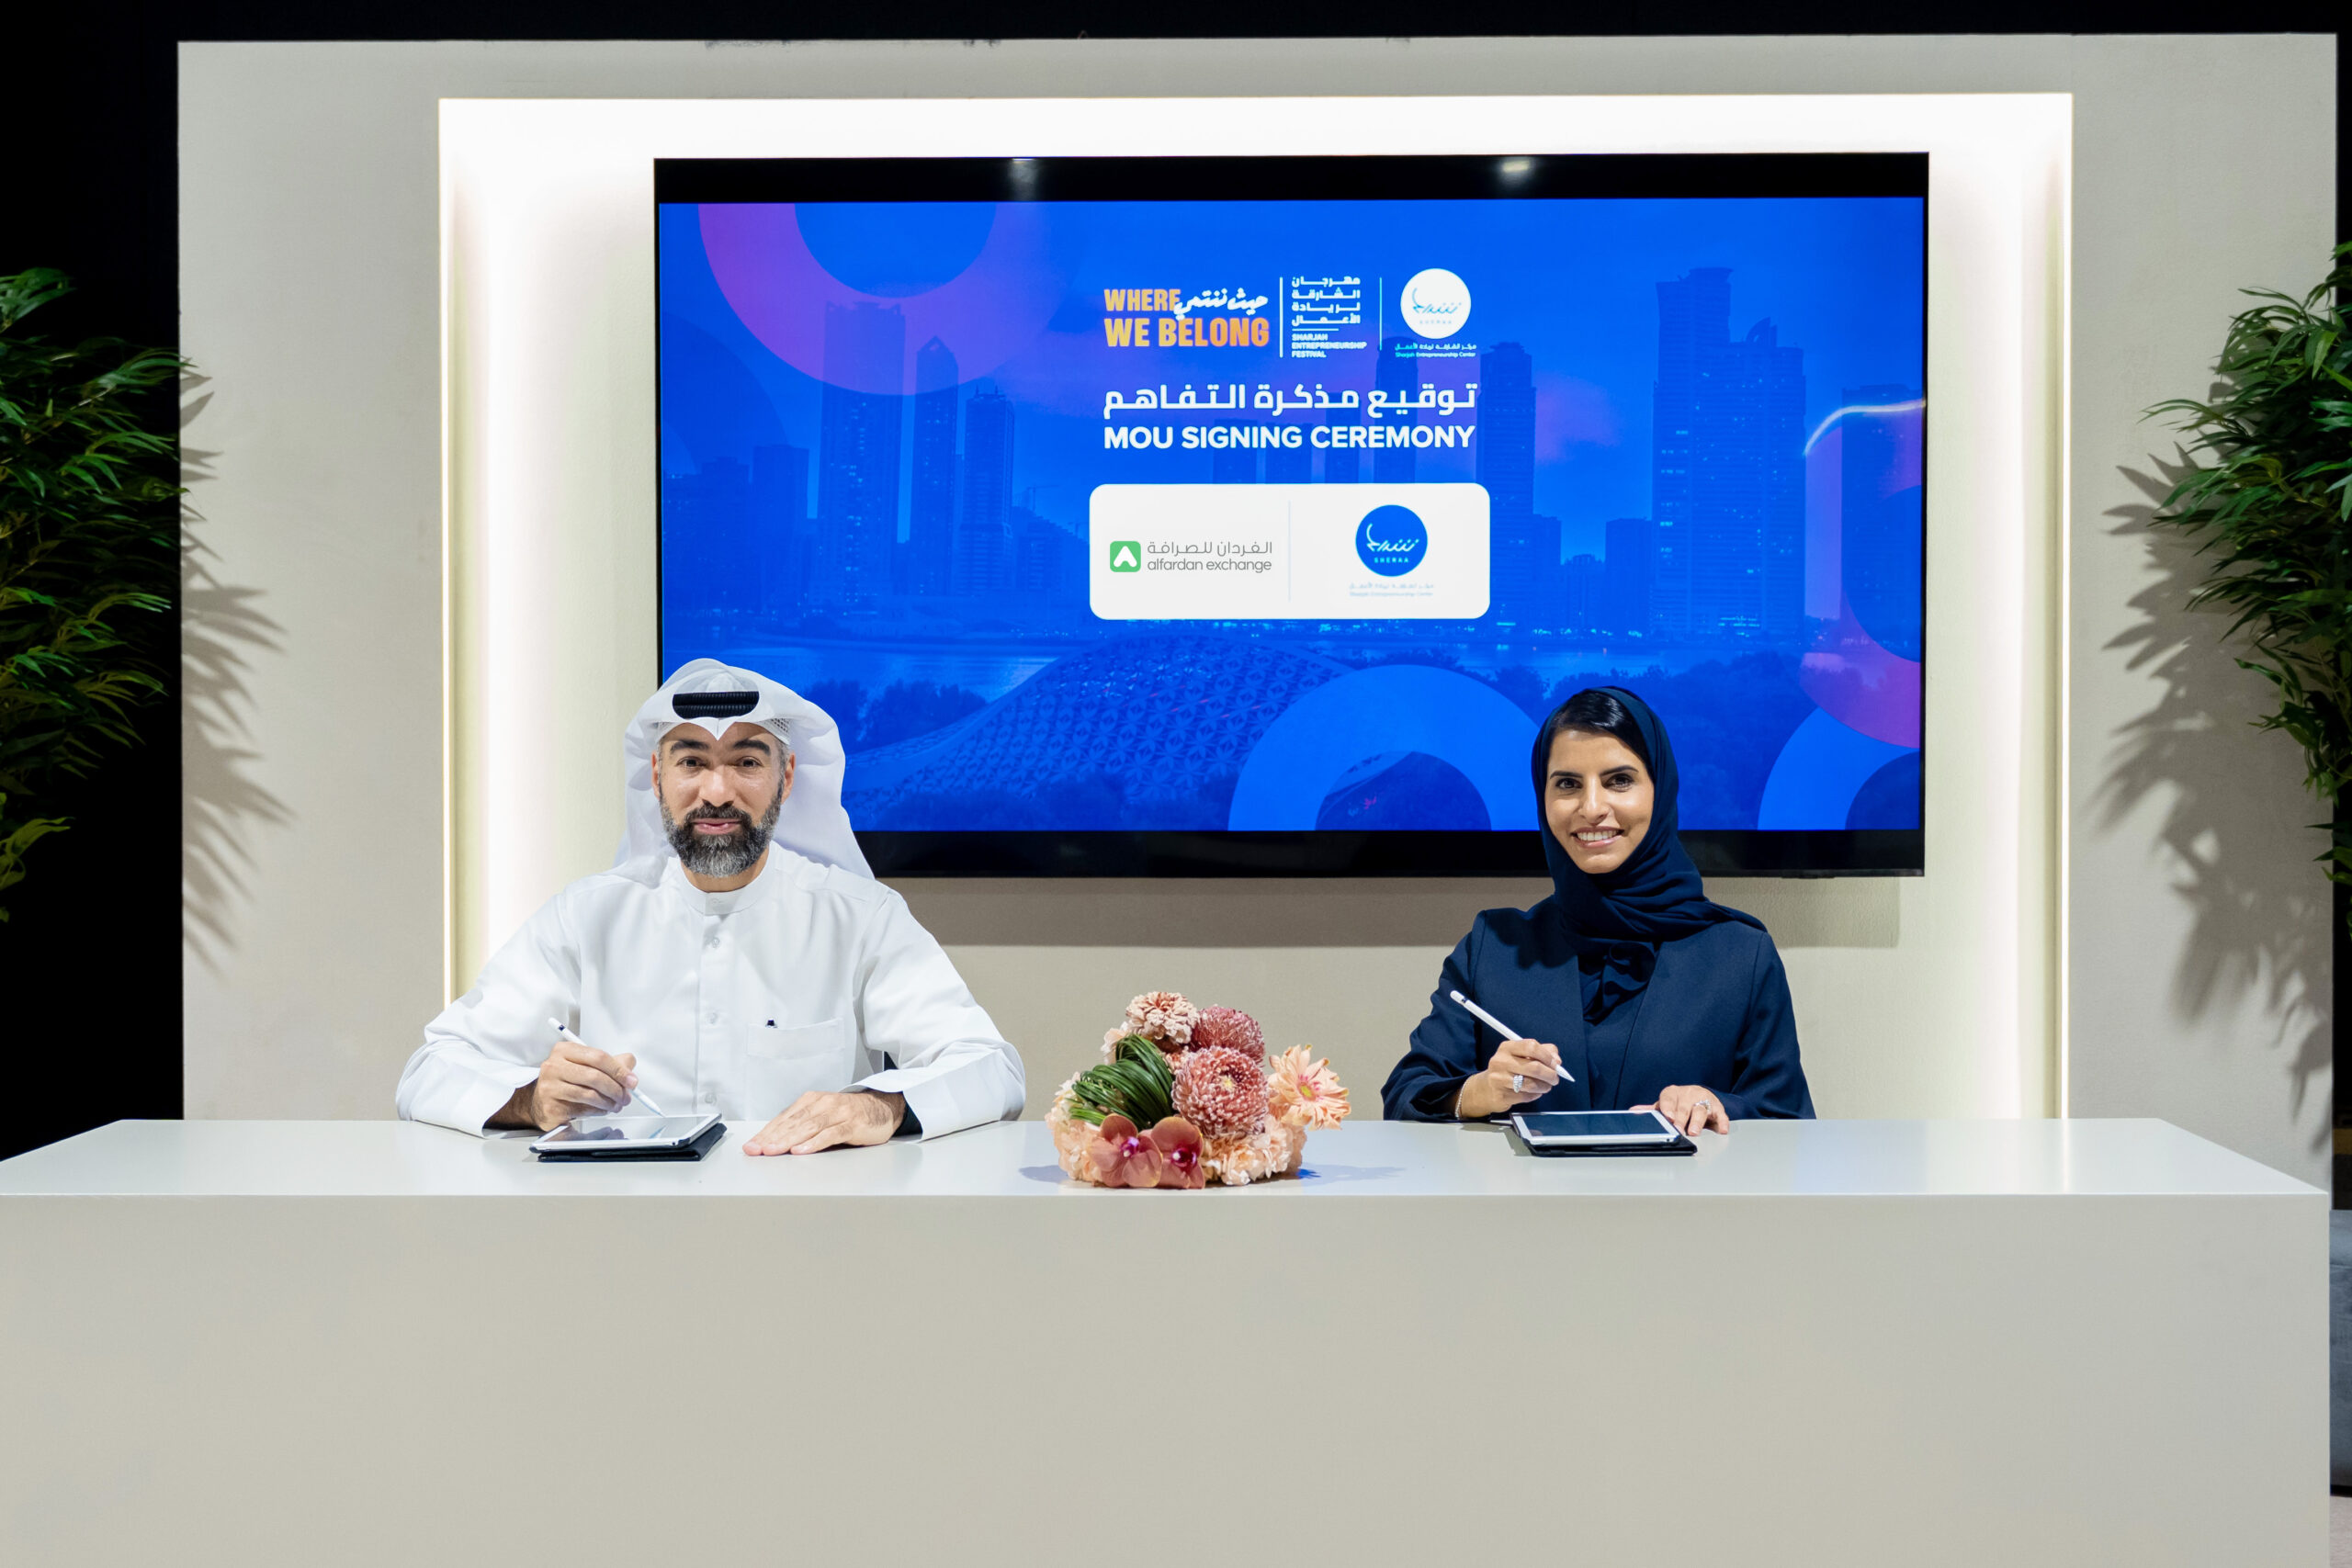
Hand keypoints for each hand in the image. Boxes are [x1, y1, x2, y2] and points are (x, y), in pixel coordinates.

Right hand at [514, 1038, 638, 1130]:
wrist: (540, 1101)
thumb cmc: (566, 1081)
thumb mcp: (587, 1065)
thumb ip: (611, 1062)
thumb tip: (630, 1064)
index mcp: (565, 1050)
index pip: (598, 1057)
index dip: (619, 1070)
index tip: (631, 1081)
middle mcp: (554, 1066)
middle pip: (594, 1076)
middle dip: (616, 1089)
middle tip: (626, 1097)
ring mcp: (549, 1086)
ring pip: (589, 1094)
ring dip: (608, 1102)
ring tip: (615, 1105)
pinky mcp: (550, 1106)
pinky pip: (582, 1109)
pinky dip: (597, 1111)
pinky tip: (601, 1110)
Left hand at [744, 1090, 905, 1155]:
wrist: (883, 1107)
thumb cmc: (850, 1114)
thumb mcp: (823, 1116)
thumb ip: (801, 1126)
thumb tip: (773, 1142)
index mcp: (812, 1101)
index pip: (784, 1118)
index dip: (766, 1133)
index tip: (751, 1146)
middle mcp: (823, 1104)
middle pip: (793, 1122)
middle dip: (772, 1137)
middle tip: (757, 1150)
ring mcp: (838, 1113)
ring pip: (809, 1127)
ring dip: (789, 1140)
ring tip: (774, 1151)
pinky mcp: (852, 1124)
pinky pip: (831, 1134)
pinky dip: (815, 1143)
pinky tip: (803, 1150)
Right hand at [1454, 1037, 1568, 1119]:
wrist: (1488, 1088)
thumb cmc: (1511, 1068)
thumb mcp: (1524, 1055)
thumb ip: (1544, 1052)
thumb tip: (1557, 1061)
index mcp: (1507, 1047)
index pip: (1531, 1047)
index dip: (1547, 1056)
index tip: (1555, 1064)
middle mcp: (1501, 1061)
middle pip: (1534, 1067)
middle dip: (1550, 1075)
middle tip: (1555, 1079)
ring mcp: (1499, 1079)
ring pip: (1531, 1084)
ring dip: (1544, 1087)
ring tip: (1546, 1087)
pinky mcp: (1501, 1095)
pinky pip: (1526, 1096)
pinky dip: (1535, 1095)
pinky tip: (1534, 1092)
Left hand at [1634, 1084, 1729, 1136]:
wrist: (1700, 1096)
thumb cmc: (1679, 1103)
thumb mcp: (1665, 1105)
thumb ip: (1653, 1110)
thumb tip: (1633, 1111)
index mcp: (1673, 1093)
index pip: (1668, 1098)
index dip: (1668, 1107)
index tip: (1668, 1117)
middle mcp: (1688, 1094)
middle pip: (1684, 1106)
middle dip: (1681, 1119)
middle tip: (1679, 1130)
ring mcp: (1704, 1100)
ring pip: (1701, 1109)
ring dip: (1697, 1121)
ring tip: (1694, 1132)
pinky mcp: (1718, 1108)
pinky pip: (1721, 1114)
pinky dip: (1722, 1122)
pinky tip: (1721, 1130)